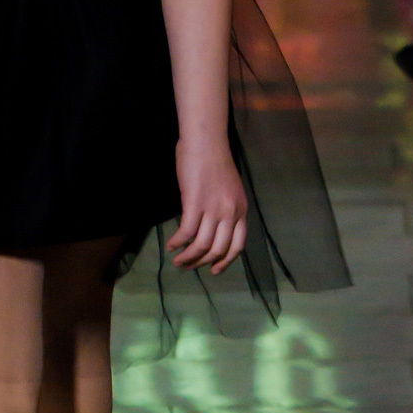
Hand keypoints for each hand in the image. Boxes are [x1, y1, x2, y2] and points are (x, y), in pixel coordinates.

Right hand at [166, 140, 247, 273]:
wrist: (205, 141)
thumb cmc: (214, 160)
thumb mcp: (229, 190)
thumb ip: (225, 209)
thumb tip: (211, 227)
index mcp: (241, 210)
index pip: (237, 246)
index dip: (225, 262)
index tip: (214, 270)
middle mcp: (230, 213)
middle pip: (218, 249)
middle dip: (202, 263)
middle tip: (188, 266)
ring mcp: (213, 209)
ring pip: (201, 245)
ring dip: (188, 257)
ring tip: (177, 260)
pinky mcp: (195, 203)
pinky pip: (186, 232)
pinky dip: (177, 242)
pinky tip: (171, 244)